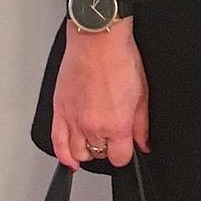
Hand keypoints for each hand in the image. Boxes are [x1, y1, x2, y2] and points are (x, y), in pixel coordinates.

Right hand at [51, 20, 150, 167]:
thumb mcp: (142, 94)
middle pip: (100, 155)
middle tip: (112, 133)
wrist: (97, 40)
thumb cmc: (119, 59)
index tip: (126, 146)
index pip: (120, 159)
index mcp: (117, 124)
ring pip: (78, 153)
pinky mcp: (59, 110)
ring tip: (94, 140)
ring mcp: (73, 120)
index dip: (124, 153)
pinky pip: (57, 143)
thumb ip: (142, 125)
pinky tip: (71, 160)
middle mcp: (93, 126)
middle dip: (108, 146)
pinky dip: (64, 156)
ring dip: (87, 150)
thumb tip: (143, 144)